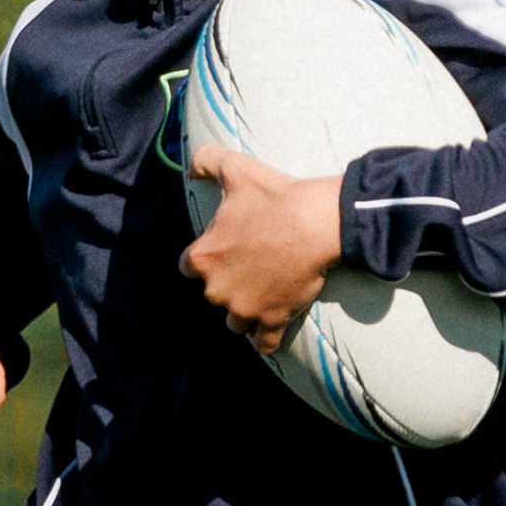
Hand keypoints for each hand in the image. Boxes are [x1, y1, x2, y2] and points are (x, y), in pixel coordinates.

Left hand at [177, 120, 344, 344]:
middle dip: (228, 285)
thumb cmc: (274, 197)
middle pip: (214, 295)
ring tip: (264, 294)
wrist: (316, 223)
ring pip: (235, 321)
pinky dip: (266, 341)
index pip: (189, 267)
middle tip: (251, 268)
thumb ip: (205, 162)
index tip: (223, 253)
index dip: (206, 260)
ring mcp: (244, 309)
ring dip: (246, 311)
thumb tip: (189, 168)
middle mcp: (217, 290)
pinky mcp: (272, 321)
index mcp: (203, 258)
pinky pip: (264, 344)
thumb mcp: (235, 169)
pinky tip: (268, 336)